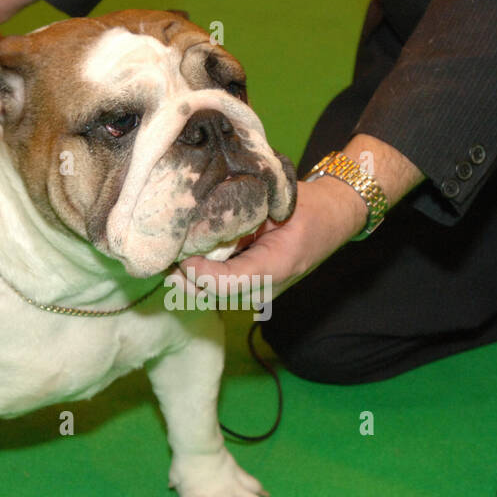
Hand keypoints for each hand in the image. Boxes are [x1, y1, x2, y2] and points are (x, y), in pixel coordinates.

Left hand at [178, 176, 367, 301]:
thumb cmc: (308, 207)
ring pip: (212, 295)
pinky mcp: (252, 290)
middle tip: (164, 256)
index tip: (182, 253)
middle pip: (213, 295)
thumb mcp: (276, 201)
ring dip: (189, 278)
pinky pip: (219, 288)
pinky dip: (200, 275)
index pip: (227, 284)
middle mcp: (266, 288)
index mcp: (277, 266)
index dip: (198, 273)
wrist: (333, 219)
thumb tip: (199, 210)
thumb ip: (242, 210)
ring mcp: (259, 293)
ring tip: (171, 256)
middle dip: (185, 278)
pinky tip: (187, 257)